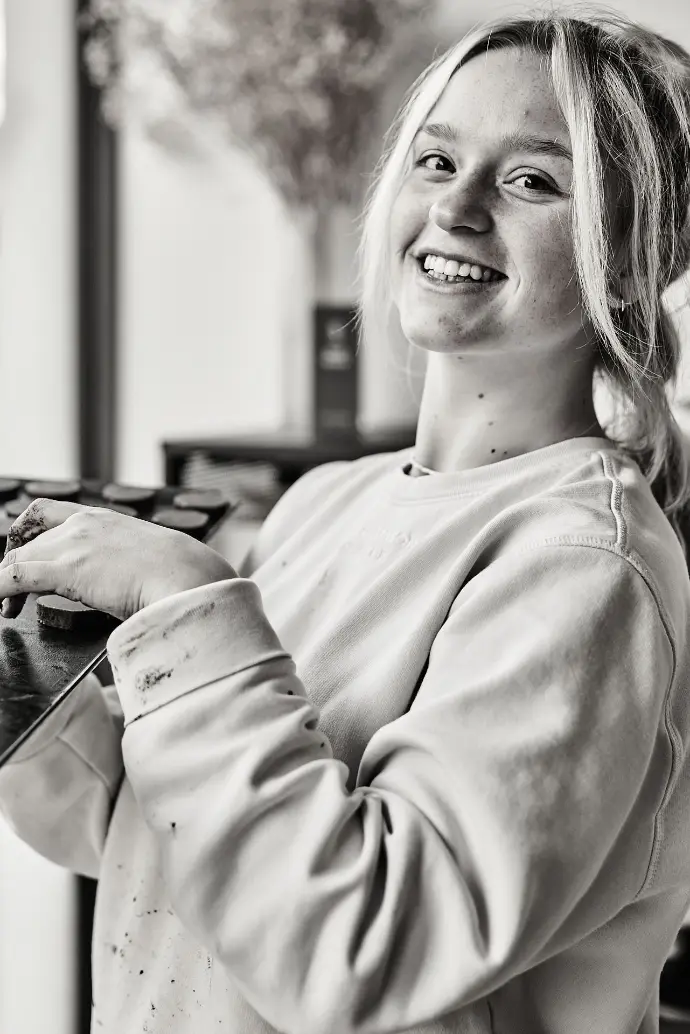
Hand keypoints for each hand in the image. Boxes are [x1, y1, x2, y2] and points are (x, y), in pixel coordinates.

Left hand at [0, 498, 237, 621]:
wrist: (190, 576)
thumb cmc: (181, 574)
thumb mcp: (147, 557)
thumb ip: (125, 562)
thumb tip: (125, 584)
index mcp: (102, 518)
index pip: (46, 514)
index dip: (25, 534)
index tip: (21, 555)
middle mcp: (82, 524)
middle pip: (27, 541)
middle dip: (12, 568)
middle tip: (11, 599)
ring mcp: (73, 544)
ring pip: (17, 559)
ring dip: (4, 585)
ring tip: (6, 611)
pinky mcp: (66, 569)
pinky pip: (15, 577)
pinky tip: (0, 608)